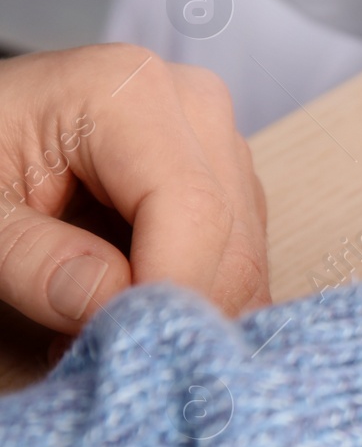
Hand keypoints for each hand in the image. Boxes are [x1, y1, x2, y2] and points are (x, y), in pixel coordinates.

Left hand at [0, 45, 269, 332]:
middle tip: (94, 354)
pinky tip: (127, 310)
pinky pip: (238, 258)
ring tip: (97, 333)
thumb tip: (108, 305)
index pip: (193, 208)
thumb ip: (32, 259)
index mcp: (130, 92)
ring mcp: (220, 143)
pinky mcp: (227, 180)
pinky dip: (192, 301)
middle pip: (230, 239)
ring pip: (245, 259)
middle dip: (173, 312)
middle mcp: (196, 109)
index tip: (115, 348)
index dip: (166, 290)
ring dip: (183, 313)